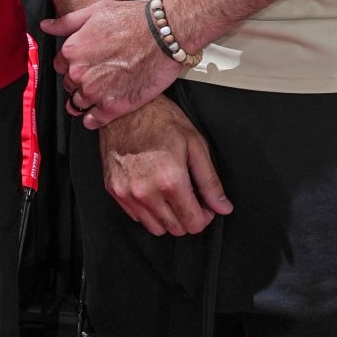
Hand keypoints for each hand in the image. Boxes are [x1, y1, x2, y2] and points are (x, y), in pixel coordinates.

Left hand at [48, 0, 180, 124]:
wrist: (163, 34)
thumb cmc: (132, 19)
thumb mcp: (95, 11)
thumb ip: (67, 22)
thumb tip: (46, 26)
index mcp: (71, 51)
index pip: (60, 65)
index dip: (72, 64)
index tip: (86, 62)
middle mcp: (78, 74)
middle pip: (69, 84)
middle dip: (80, 80)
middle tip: (99, 74)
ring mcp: (95, 93)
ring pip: (77, 103)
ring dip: (84, 100)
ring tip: (100, 92)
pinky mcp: (112, 107)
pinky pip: (92, 120)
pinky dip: (93, 118)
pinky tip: (98, 113)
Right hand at [98, 95, 232, 237]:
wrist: (125, 108)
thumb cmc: (160, 120)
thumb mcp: (195, 145)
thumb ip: (210, 181)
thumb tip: (223, 206)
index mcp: (170, 181)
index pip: (194, 223)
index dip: (205, 216)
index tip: (205, 204)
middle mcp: (146, 192)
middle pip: (176, 228)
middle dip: (188, 217)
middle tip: (190, 196)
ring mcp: (127, 193)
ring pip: (156, 227)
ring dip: (169, 217)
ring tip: (172, 194)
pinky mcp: (114, 191)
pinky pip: (137, 217)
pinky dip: (149, 210)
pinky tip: (154, 190)